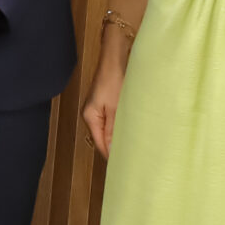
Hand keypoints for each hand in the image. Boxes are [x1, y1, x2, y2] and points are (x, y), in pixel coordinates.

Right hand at [81, 37, 128, 157]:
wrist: (114, 57)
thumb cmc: (114, 78)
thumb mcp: (117, 108)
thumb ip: (113, 130)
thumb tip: (113, 151)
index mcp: (90, 117)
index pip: (100, 144)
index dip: (112, 156)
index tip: (124, 167)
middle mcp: (91, 114)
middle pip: (103, 138)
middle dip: (116, 148)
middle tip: (132, 159)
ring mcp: (97, 109)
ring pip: (108, 130)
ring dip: (119, 136)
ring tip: (133, 146)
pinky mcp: (105, 103)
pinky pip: (111, 121)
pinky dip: (119, 126)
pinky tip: (130, 129)